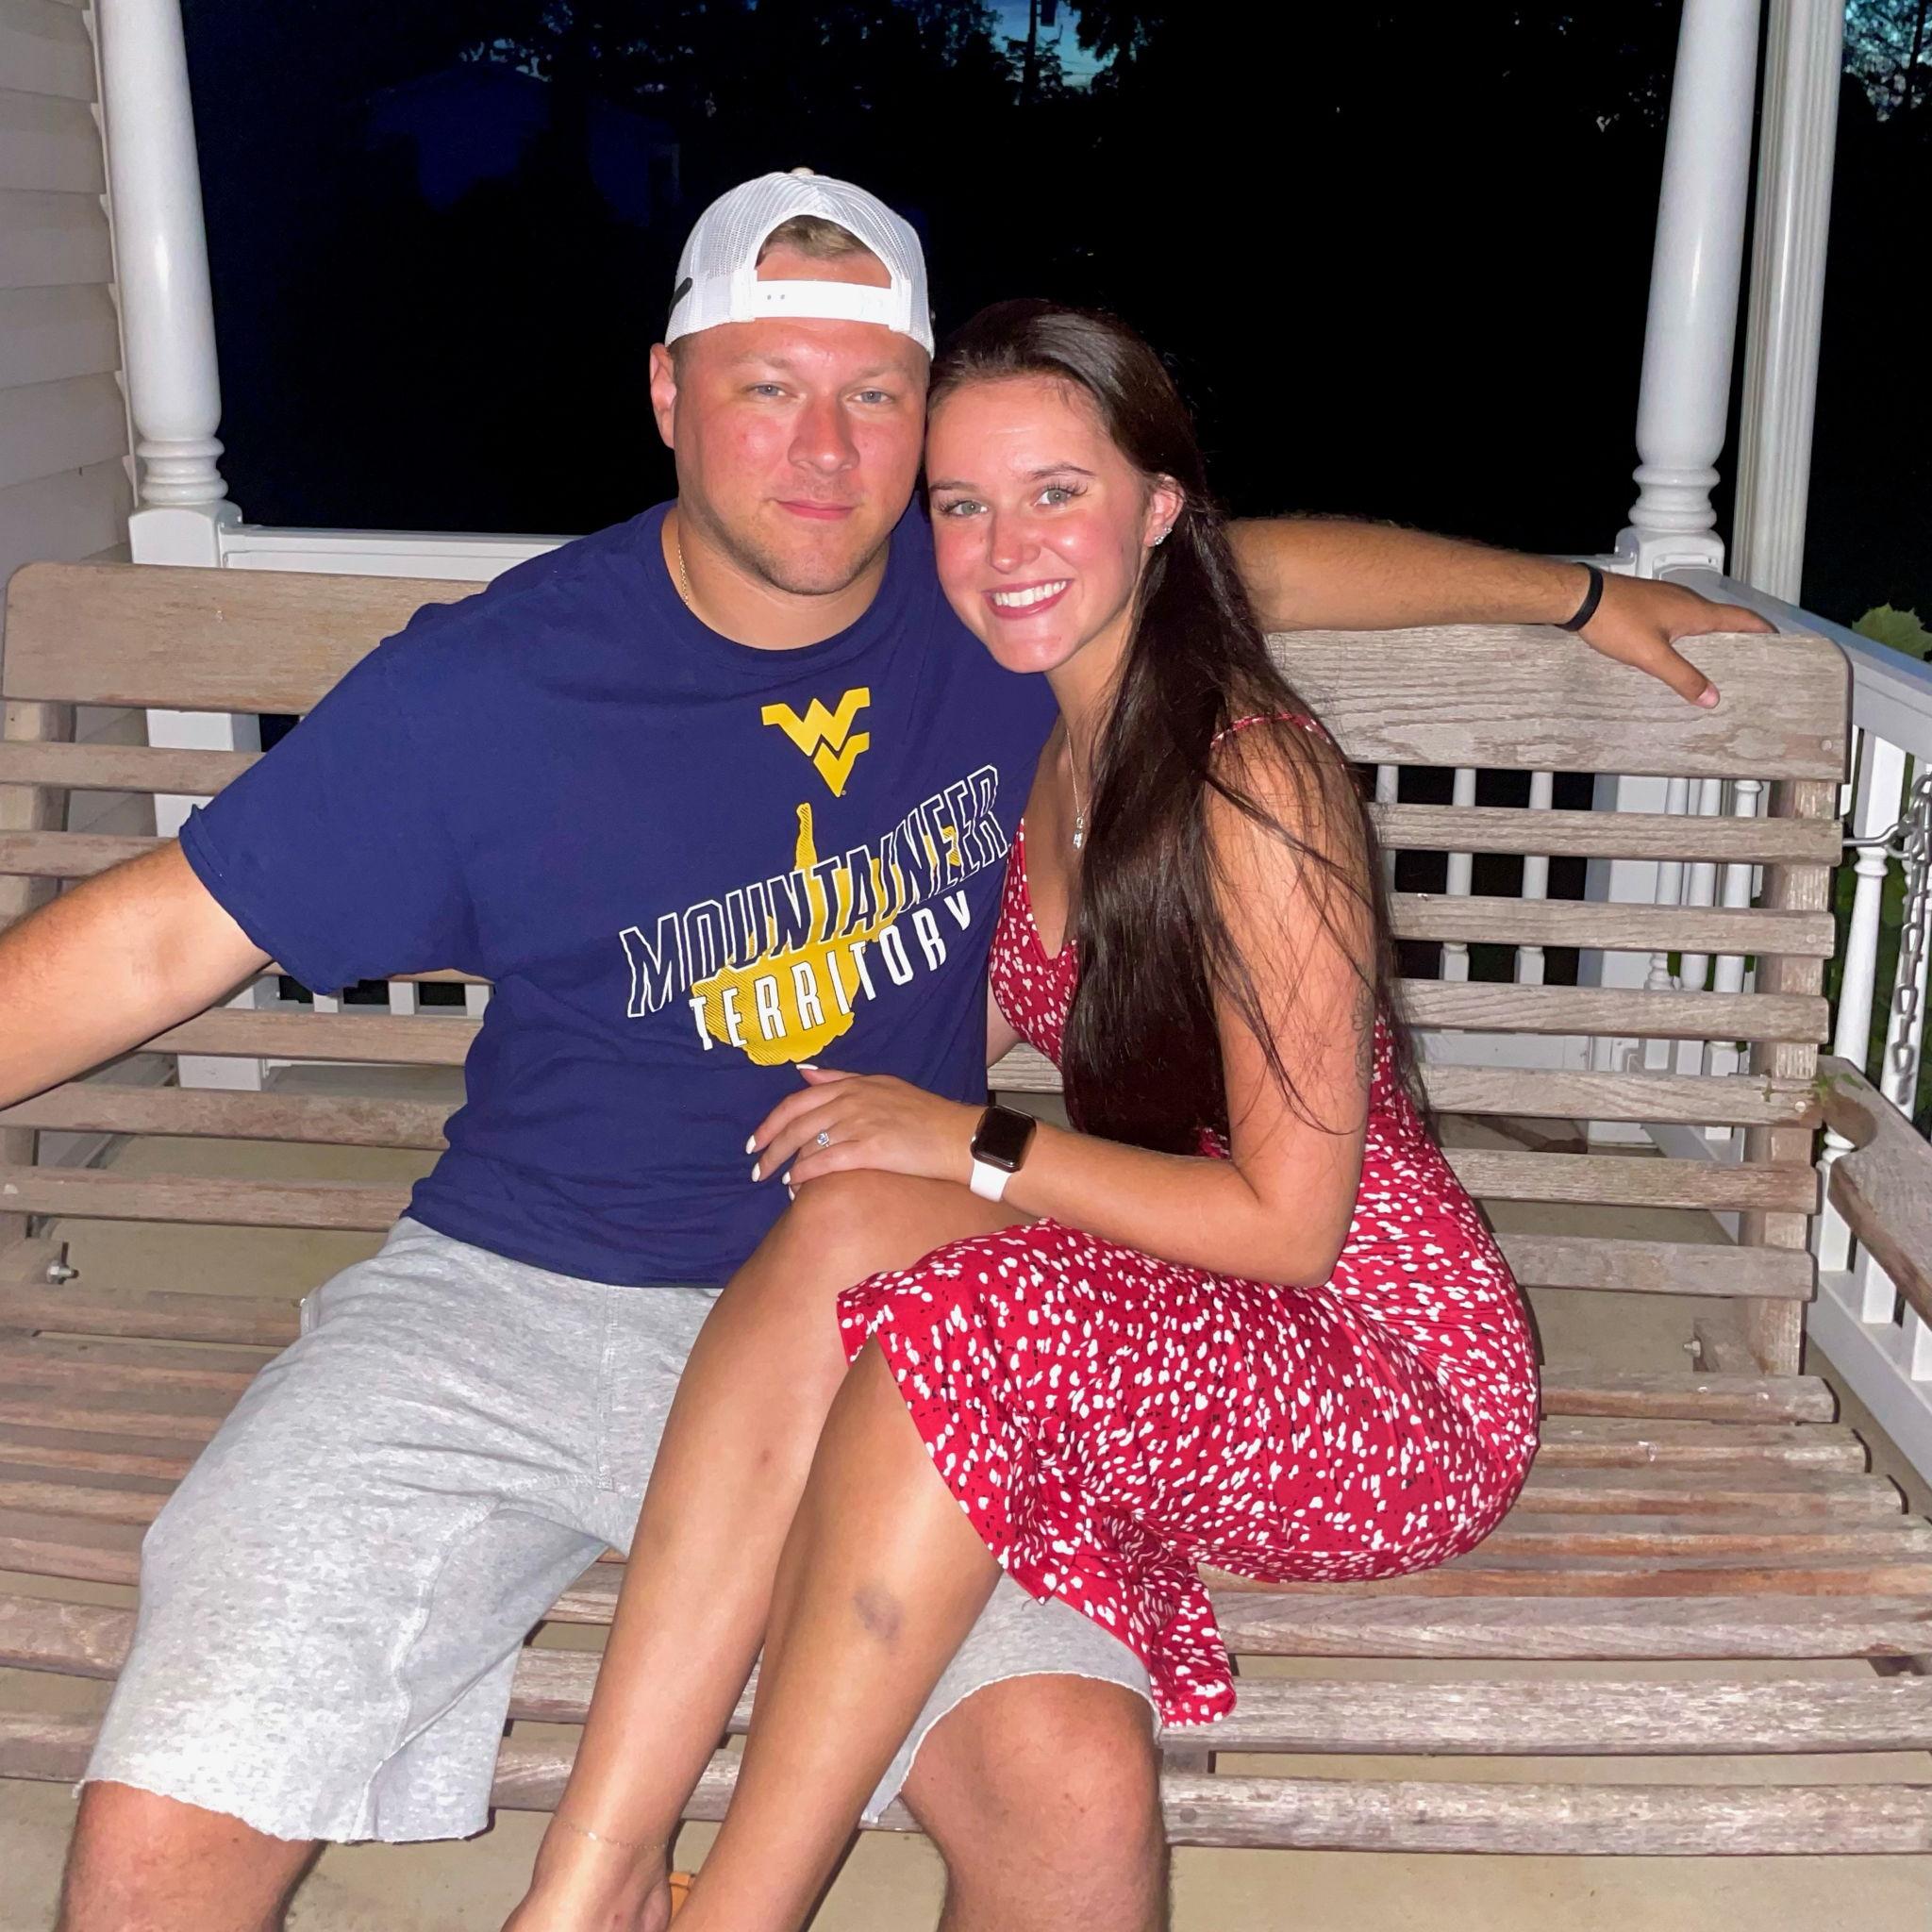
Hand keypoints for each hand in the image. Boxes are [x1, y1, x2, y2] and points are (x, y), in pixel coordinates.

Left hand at [750, 1067, 980, 1191]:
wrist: (958, 1136)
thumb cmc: (925, 1114)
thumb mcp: (882, 1084)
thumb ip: (840, 1078)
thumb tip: (803, 1071)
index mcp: (853, 1085)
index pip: (797, 1101)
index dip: (771, 1123)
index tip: (755, 1141)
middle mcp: (852, 1101)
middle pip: (795, 1125)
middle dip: (770, 1149)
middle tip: (756, 1170)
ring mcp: (860, 1123)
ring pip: (807, 1144)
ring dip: (786, 1166)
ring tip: (777, 1182)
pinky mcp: (870, 1149)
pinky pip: (825, 1161)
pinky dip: (805, 1174)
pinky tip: (796, 1187)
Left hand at [1576, 570, 1773, 708]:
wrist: (1581, 597)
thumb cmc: (1616, 620)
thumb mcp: (1652, 656)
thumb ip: (1683, 677)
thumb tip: (1712, 698)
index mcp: (1696, 611)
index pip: (1741, 618)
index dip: (1762, 629)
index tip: (1778, 640)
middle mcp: (1686, 601)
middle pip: (1723, 619)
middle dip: (1740, 638)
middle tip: (1750, 660)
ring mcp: (1666, 600)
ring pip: (1699, 620)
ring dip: (1712, 638)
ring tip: (1716, 663)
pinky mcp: (1648, 604)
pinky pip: (1678, 621)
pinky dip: (1687, 637)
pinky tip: (1676, 653)